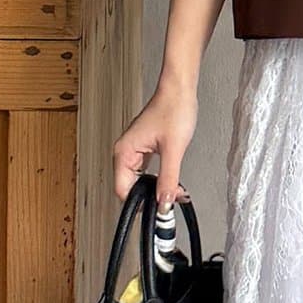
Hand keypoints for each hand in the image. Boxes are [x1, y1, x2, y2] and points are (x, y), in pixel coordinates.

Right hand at [112, 80, 197, 207]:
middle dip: (151, 198)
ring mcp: (134, 151)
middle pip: (130, 188)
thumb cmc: (173, 109)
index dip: (140, 204)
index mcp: (125, 152)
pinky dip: (158, 180)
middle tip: (171, 202)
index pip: (123, 190)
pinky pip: (146, 172)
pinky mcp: (144, 149)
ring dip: (156, 189)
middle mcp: (125, 152)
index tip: (157, 211)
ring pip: (139, 181)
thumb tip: (164, 202)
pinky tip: (170, 182)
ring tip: (174, 191)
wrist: (179, 91)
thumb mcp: (173, 149)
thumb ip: (168, 179)